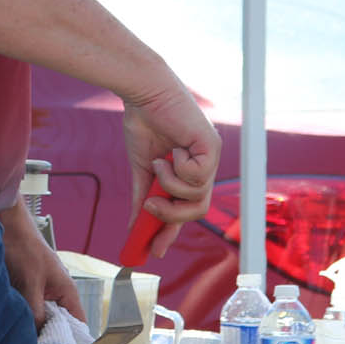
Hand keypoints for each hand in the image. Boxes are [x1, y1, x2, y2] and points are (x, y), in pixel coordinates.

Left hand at [0, 203, 82, 327]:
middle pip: (58, 325)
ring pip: (41, 318)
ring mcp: (41, 292)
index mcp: (67, 292)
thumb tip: (39, 336)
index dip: (72, 343)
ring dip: (33, 328)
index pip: (78, 325)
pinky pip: (28, 309)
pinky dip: (23, 317)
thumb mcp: (30, 282)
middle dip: (48, 339)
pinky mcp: (25, 289)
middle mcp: (57, 294)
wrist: (4, 226)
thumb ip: (36, 310)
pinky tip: (12, 327)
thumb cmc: (23, 247)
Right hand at [121, 82, 219, 259]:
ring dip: (170, 184)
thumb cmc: (144, 123)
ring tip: (159, 162)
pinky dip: (177, 168)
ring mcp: (210, 158)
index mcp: (190, 172)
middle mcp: (205, 167)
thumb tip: (133, 226)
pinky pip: (197, 177)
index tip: (153, 250)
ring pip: (196, 196)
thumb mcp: (140, 168)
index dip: (171, 231)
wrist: (144, 93)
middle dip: (170, 215)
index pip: (186, 209)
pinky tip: (172, 150)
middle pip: (197, 210)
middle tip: (149, 205)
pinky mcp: (211, 148)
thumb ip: (140, 197)